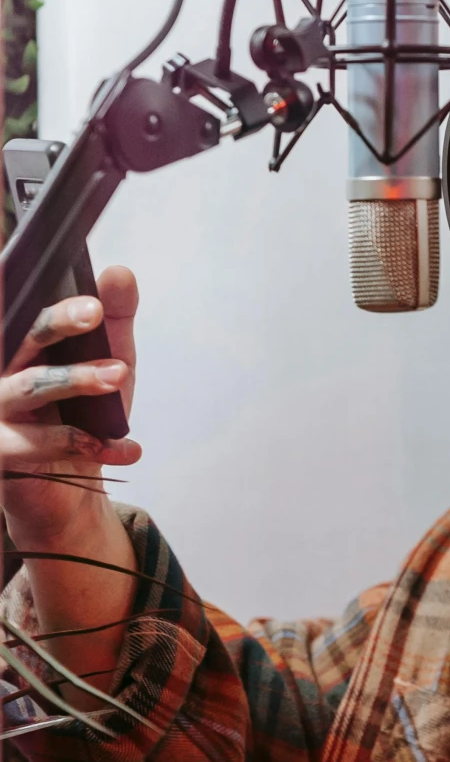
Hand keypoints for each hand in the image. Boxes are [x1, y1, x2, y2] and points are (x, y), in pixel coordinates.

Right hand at [1, 267, 140, 549]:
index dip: (32, 294)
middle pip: (19, 338)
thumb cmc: (83, 415)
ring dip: (76, 379)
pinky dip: (88, 443)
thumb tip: (119, 273)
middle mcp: (2, 373)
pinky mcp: (2, 452)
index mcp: (21, 346)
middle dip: (57, 322)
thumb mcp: (110, 361)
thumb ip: (114, 318)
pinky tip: (126, 448)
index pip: (19, 311)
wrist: (72, 487)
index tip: (77, 289)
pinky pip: (38, 445)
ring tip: (119, 376)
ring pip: (27, 387)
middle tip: (96, 313)